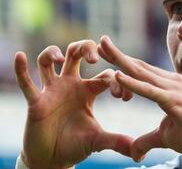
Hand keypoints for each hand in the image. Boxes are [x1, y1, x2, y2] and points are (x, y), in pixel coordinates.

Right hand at [14, 40, 132, 168]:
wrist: (52, 160)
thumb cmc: (76, 145)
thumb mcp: (97, 141)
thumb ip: (115, 141)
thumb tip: (136, 150)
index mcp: (89, 90)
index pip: (105, 75)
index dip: (116, 82)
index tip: (123, 98)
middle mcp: (70, 85)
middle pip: (76, 54)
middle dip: (85, 49)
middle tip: (94, 58)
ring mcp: (52, 91)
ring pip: (48, 62)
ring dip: (51, 54)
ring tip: (59, 57)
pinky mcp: (36, 101)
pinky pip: (26, 83)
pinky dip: (21, 70)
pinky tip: (20, 56)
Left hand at [98, 36, 181, 161]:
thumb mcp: (166, 135)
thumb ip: (147, 140)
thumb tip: (133, 152)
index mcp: (171, 85)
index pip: (143, 71)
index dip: (126, 63)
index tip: (109, 55)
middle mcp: (172, 82)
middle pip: (139, 66)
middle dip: (118, 54)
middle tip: (101, 42)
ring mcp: (173, 89)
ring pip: (141, 72)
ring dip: (120, 60)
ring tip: (103, 47)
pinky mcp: (174, 101)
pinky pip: (149, 90)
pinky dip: (133, 82)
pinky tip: (117, 75)